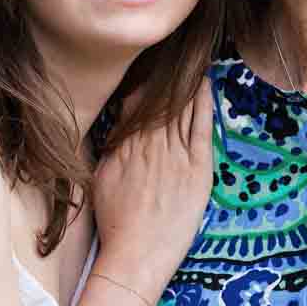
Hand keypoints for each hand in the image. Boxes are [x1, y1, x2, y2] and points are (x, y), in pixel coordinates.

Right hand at [90, 81, 212, 301]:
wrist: (136, 254)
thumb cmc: (116, 223)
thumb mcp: (100, 179)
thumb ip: (109, 150)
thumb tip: (113, 130)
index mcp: (124, 145)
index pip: (134, 102)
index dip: (143, 82)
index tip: (149, 65)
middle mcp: (149, 144)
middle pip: (160, 99)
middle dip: (167, 75)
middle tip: (176, 51)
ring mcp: (175, 155)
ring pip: (181, 108)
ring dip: (186, 82)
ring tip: (192, 59)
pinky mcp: (197, 168)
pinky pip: (202, 127)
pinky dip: (203, 104)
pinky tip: (206, 84)